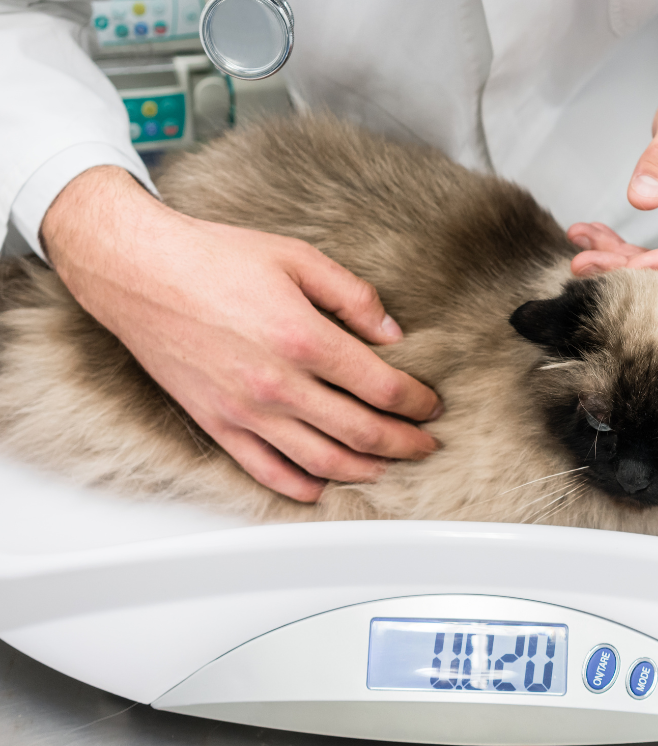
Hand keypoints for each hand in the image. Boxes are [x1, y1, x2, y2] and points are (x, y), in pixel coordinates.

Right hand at [41, 167, 441, 502]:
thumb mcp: (297, 258)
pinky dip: (299, 486)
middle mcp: (277, 384)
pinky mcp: (216, 424)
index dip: (416, 402)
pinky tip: (321, 487)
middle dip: (403, 443)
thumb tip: (393, 334)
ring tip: (388, 468)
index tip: (430, 405)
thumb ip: (353, 297)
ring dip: (364, 470)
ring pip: (320, 461)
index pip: (381, 387)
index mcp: (304, 339)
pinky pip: (264, 470)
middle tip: (426, 443)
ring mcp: (245, 411)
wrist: (139, 273)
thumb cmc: (214, 259)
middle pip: (360, 432)